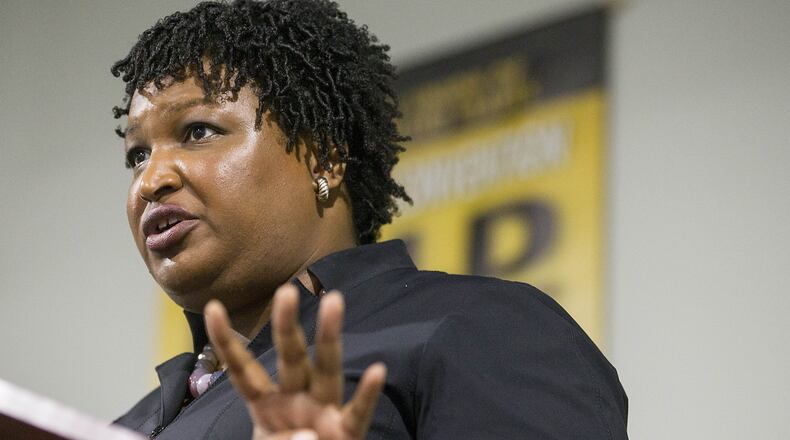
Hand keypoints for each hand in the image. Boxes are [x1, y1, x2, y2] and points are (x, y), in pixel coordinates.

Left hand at [204, 284, 386, 439]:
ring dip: (329, 337)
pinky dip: (367, 394)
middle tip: (286, 291)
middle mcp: (297, 400)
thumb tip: (308, 434)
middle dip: (287, 326)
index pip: (243, 370)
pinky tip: (377, 372)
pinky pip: (358, 412)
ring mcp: (324, 413)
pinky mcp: (347, 433)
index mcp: (267, 404)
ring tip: (334, 301)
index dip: (228, 341)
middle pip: (291, 358)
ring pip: (327, 371)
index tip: (213, 308)